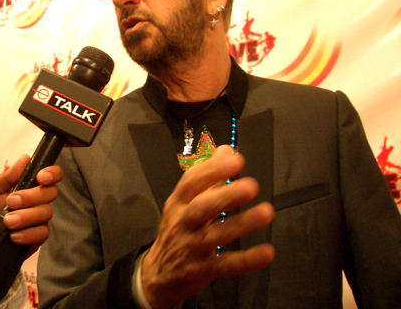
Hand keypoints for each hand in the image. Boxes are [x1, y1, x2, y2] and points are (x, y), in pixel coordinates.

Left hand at [0, 154, 62, 256]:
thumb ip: (7, 176)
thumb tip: (25, 158)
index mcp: (27, 185)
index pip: (50, 175)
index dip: (52, 173)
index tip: (40, 177)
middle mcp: (37, 200)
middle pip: (50, 193)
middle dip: (31, 197)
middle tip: (11, 202)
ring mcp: (38, 218)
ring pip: (46, 212)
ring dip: (26, 216)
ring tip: (8, 221)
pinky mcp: (37, 236)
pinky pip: (42, 233)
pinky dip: (28, 234)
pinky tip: (14, 235)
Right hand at [142, 146, 273, 308]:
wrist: (158, 274)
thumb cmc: (177, 231)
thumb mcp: (185, 202)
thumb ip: (208, 177)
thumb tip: (226, 151)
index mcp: (178, 202)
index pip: (191, 182)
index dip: (212, 170)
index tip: (234, 159)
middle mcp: (183, 222)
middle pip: (202, 207)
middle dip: (226, 196)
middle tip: (251, 186)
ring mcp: (191, 247)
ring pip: (216, 235)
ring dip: (241, 224)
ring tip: (266, 213)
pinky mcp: (202, 270)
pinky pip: (225, 265)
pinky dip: (246, 260)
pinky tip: (266, 252)